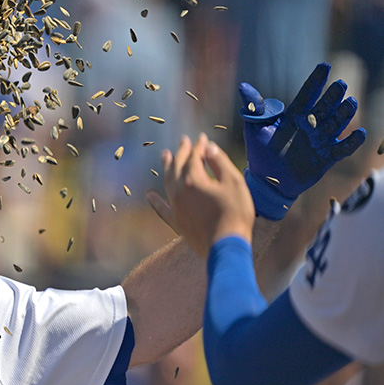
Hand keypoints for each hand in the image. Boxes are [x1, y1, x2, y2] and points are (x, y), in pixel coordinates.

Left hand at [147, 134, 254, 258]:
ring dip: (167, 167)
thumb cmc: (235, 213)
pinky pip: (161, 209)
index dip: (199, 146)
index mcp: (193, 180)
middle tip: (183, 141)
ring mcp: (175, 207)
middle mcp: (179, 192)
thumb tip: (209, 147)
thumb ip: (220, 163)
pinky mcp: (176, 222)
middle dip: (181, 152)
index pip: (194, 157)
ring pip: (167, 182)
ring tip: (165, 156)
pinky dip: (155, 201)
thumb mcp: (234, 183)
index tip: (203, 138)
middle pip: (177, 166)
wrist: (225, 247)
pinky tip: (149, 195)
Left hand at [240, 62, 365, 219]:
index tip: (324, 67)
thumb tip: (243, 86)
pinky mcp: (326, 158)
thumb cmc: (260, 153)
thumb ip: (254, 108)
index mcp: (294, 116)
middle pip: (325, 107)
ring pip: (335, 124)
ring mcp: (319, 141)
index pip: (307, 95)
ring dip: (344, 114)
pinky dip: (351, 142)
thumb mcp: (254, 129)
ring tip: (350, 103)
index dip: (315, 81)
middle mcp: (310, 125)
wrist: (266, 181)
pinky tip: (360, 133)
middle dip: (333, 96)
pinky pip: (341, 149)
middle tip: (340, 85)